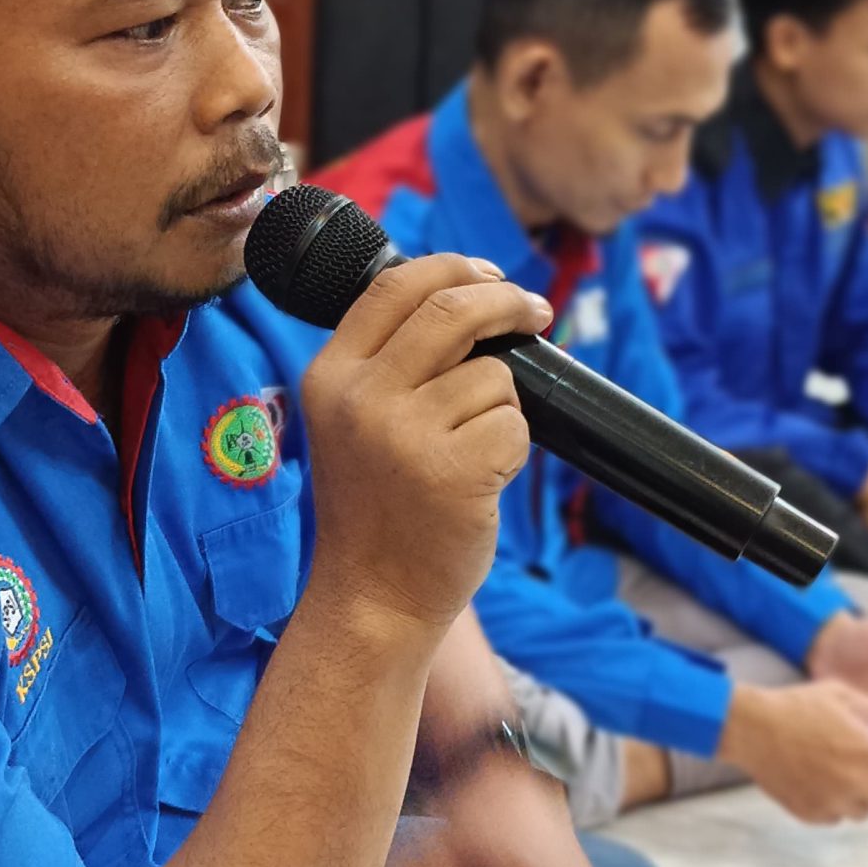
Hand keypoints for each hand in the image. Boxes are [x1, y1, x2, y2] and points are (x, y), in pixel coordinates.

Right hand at [300, 255, 550, 637]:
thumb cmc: (377, 509)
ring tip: (471, 455)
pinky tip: (479, 484)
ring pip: (495, 376)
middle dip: (508, 300)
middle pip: (452, 309)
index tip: (491, 276)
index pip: (394, 286)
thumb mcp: (354, 422)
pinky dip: (512, 451)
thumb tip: (476, 296)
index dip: (453, 267)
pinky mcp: (452, 471)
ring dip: (502, 409)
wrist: (372, 599)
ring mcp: (404, 435)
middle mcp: (360, 398)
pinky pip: (514, 425)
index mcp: (329, 376)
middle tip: (538, 312)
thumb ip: (392, 362)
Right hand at [717, 678, 867, 823]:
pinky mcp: (810, 813)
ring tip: (840, 773)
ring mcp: (831, 800)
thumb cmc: (794, 707)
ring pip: (864, 811)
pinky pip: (835, 817)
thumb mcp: (841, 693)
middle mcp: (853, 780)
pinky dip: (834, 803)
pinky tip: (819, 781)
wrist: (751, 729)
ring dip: (861, 795)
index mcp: (866, 750)